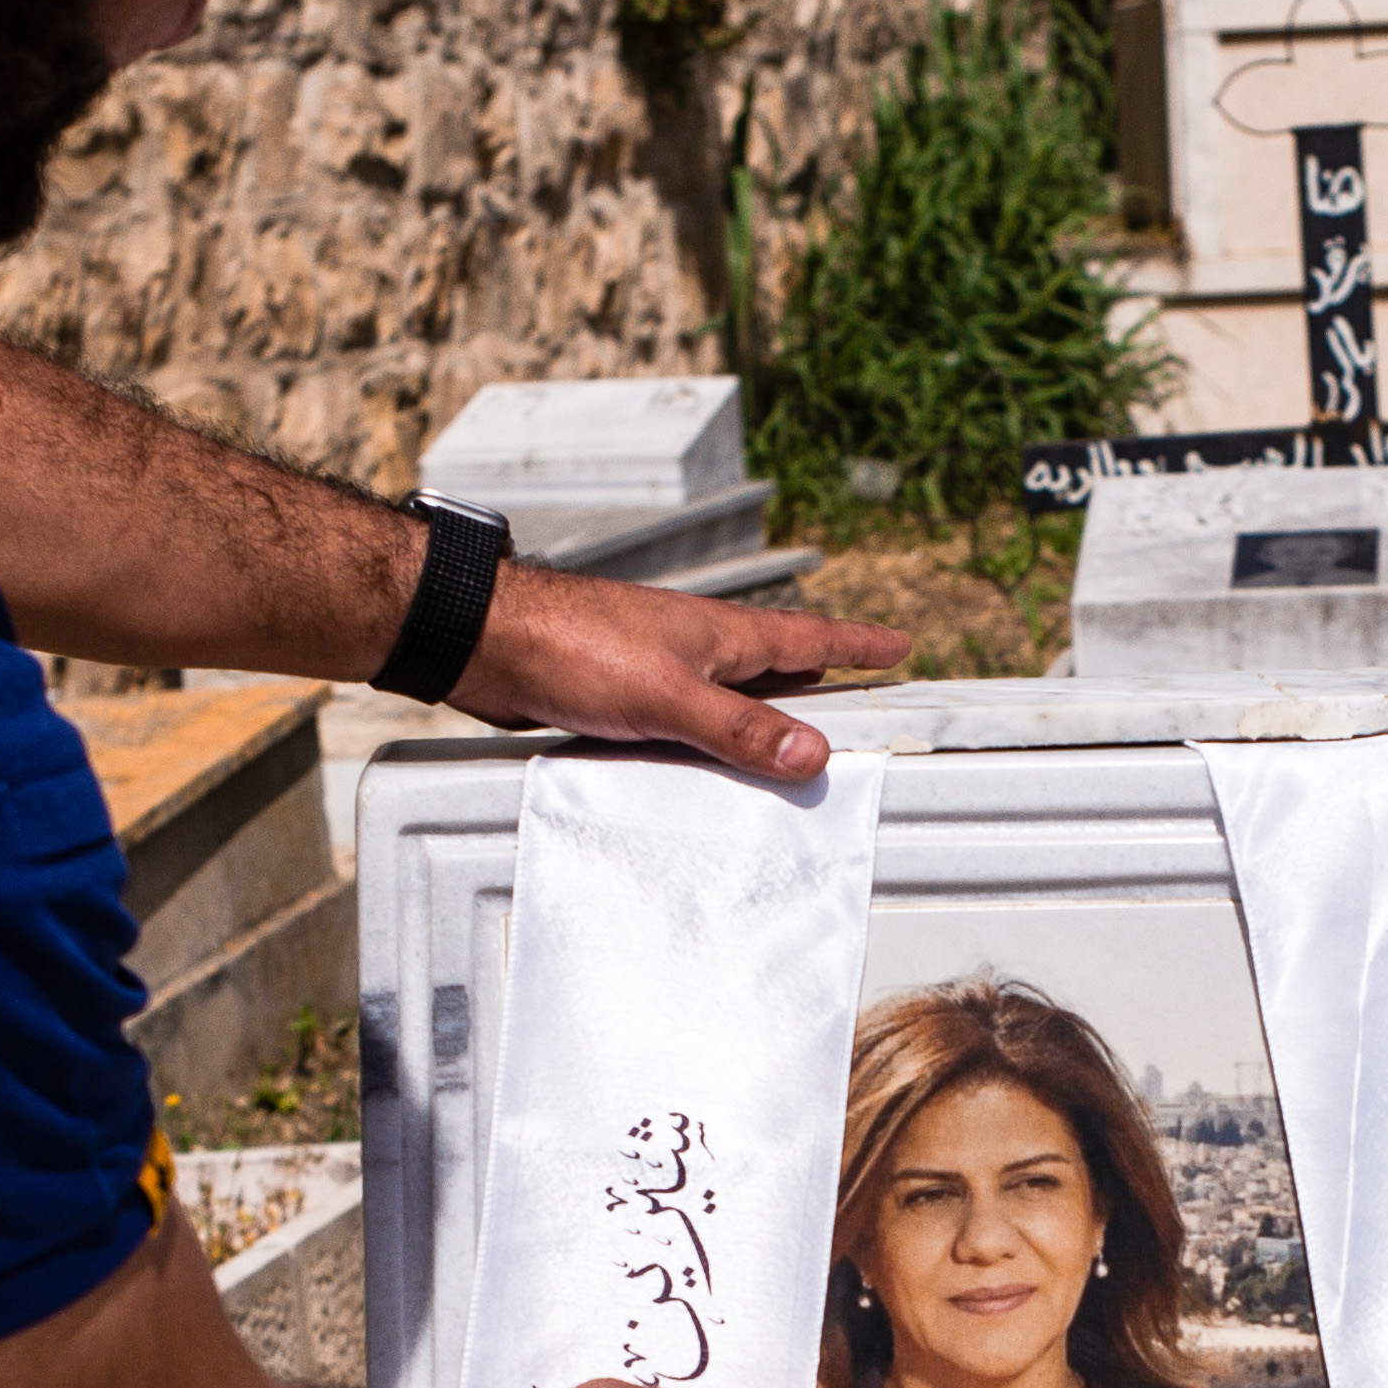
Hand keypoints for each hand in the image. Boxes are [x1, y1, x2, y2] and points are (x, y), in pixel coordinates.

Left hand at [456, 567, 906, 782]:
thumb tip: (810, 753)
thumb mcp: (669, 696)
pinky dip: (711, 728)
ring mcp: (660, 665)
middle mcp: (697, 644)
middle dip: (820, 672)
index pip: (810, 635)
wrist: (488, 638)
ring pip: (731, 686)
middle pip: (777, 659)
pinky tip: (702, 751)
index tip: (899, 645)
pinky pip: (689, 712)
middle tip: (858, 682)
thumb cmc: (571, 645)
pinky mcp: (622, 691)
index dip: (857, 644)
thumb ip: (738, 728)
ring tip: (793, 724)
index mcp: (722, 635)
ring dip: (763, 702)